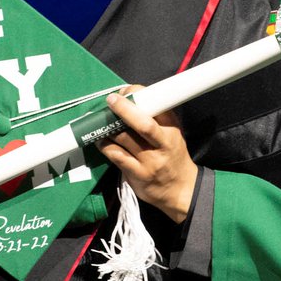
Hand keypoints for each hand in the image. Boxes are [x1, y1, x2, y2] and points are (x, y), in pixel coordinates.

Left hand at [97, 88, 197, 223]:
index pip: (158, 107)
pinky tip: (100, 140)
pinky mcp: (137, 174)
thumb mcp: (172, 134)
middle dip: (124, 109)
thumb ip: (156, 118)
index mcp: (171, 129)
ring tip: (100, 121)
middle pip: (143, 124)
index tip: (125, 91)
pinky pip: (117, 156)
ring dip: (109, 127)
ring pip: (125, 138)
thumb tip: (129, 97)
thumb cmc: (172, 155)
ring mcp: (149, 161)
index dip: (139, 96)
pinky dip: (105, 145)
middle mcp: (163, 144)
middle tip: (110, 100)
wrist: (180, 189)